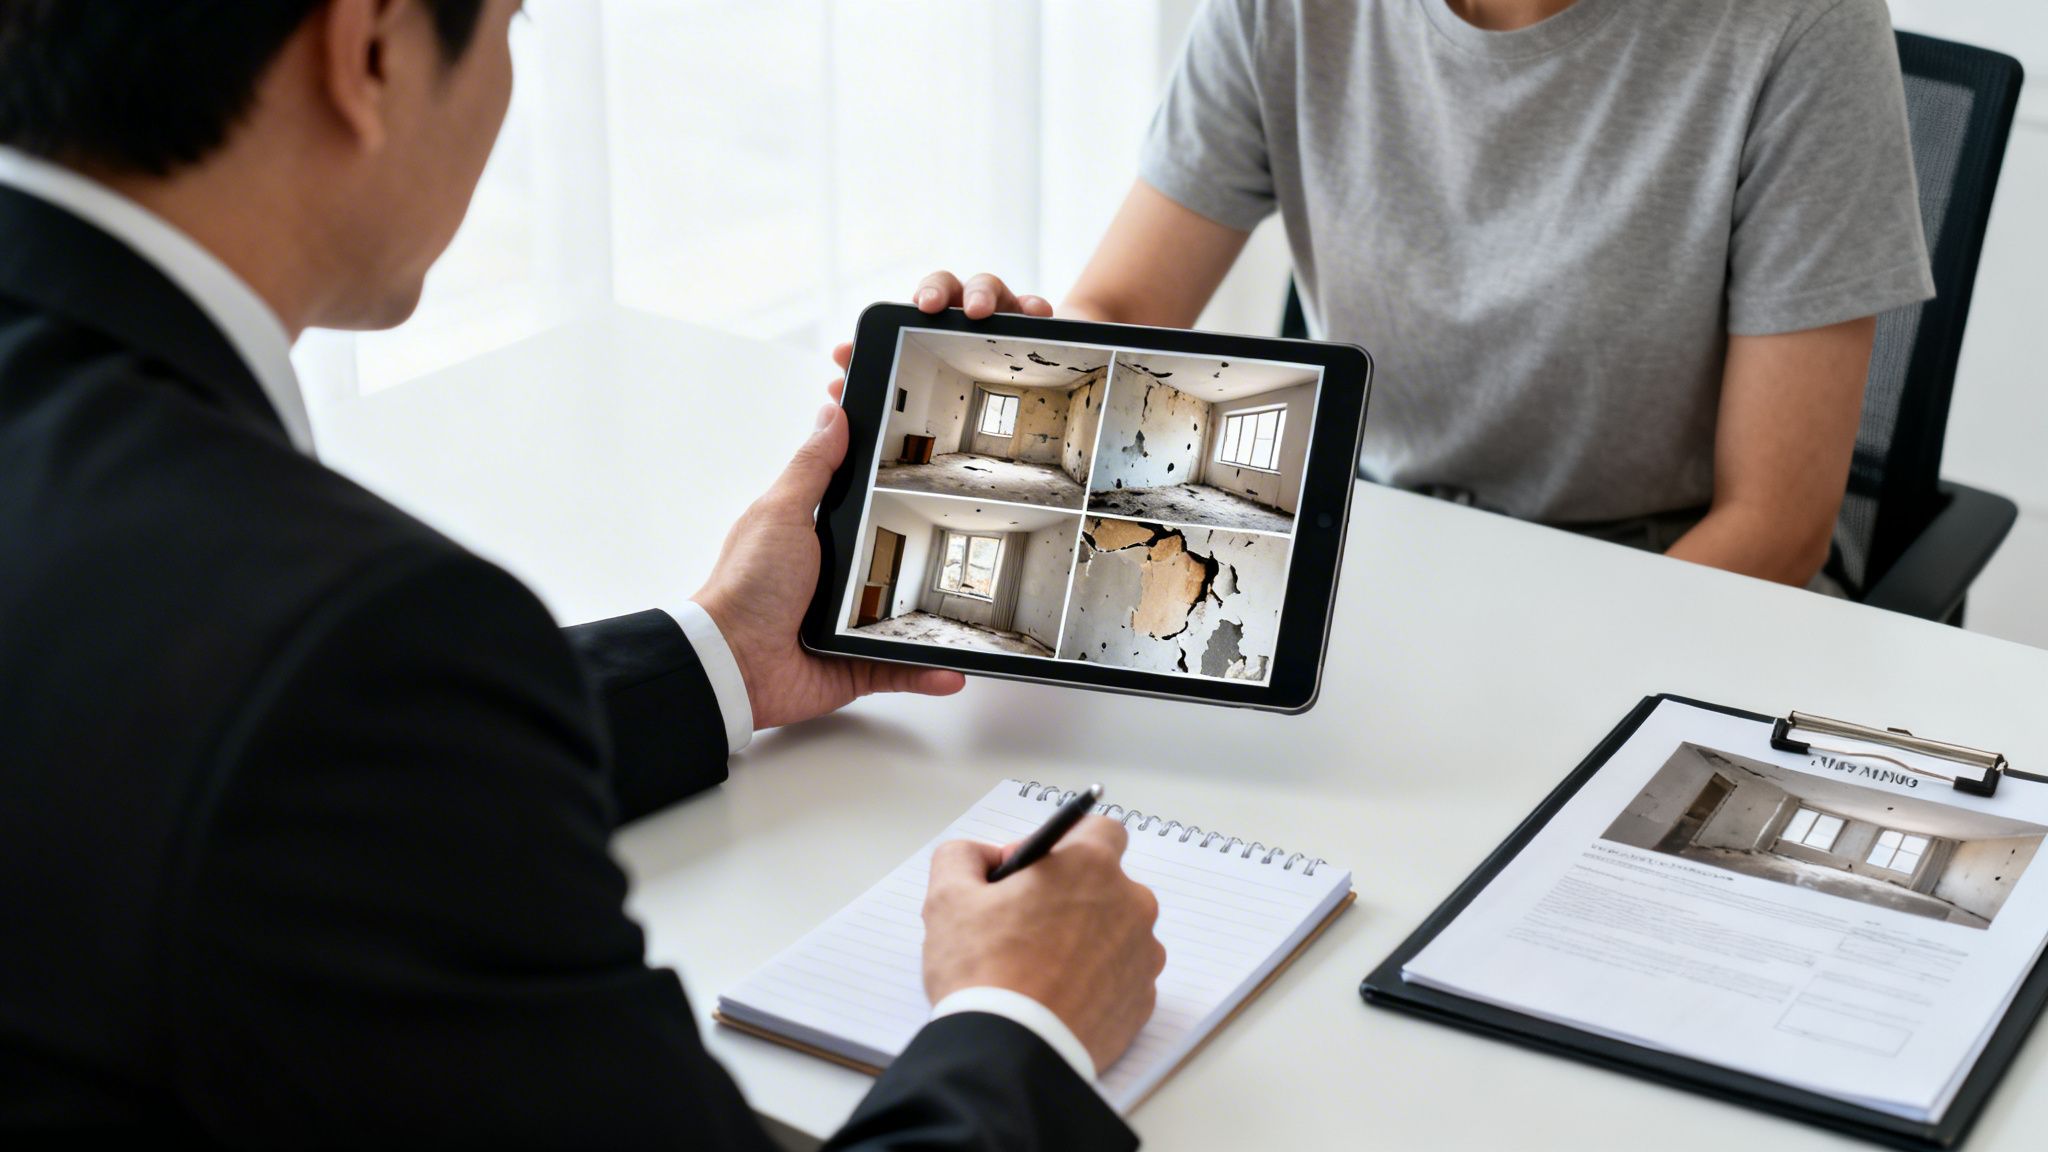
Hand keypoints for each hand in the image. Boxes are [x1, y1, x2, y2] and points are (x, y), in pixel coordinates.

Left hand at [690, 404, 965, 730]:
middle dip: (931, 551)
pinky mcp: (857, 662)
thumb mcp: (782, 512)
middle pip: (898, 555)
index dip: (896, 480)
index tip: (931, 457)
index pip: (866, 500)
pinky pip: (902, 667)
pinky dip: (928, 672)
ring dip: (937, 615)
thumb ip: (813, 467)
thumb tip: (833, 414)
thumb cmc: (746, 587)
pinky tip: (954, 670)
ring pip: (908, 614)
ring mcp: (849, 621)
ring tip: (973, 603)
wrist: (733, 665)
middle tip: (974, 533)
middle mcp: (836, 577)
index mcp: (818, 535)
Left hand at [825, 270, 1054, 384]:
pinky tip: (1037, 314)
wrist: (1036, 383)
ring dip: (981, 293)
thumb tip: (836, 388)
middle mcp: (964, 315)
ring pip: (988, 287)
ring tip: (978, 311)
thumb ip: (880, 387)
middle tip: (928, 306)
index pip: (913, 305)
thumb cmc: (970, 384)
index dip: (898, 307)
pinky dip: (1034, 307)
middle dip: (935, 291)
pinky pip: (1034, 309)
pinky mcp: (1036, 325)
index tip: (905, 310)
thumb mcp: (924, 389)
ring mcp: (1001, 317)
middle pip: (947, 286)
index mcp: (934, 328)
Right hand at [922, 818, 1164, 1073]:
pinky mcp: (1142, 1000)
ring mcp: (1142, 955)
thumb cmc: (984, 973)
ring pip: (1117, 931)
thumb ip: (962, 856)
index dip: (1063, 845)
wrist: (1010, 1053)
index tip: (1032, 872)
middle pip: (1107, 884)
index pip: (1099, 830)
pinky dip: (1097, 980)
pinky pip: (1122, 976)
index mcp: (1089, 867)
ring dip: (1088, 939)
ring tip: (1041, 968)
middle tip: (1027, 924)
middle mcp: (1130, 905)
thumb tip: (982, 857)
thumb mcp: (947, 898)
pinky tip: (1059, 996)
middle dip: (1073, 895)